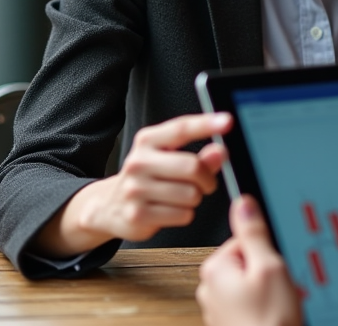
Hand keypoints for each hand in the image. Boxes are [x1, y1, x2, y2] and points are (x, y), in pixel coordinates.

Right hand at [35, 113, 231, 255]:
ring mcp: (135, 189)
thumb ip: (200, 155)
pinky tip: (170, 210)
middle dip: (207, 178)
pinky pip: (183, 215)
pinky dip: (185, 214)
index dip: (206, 124)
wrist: (110, 206)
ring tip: (180, 197)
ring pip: (191, 194)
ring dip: (195, 198)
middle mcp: (138, 162)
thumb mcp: (170, 160)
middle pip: (192, 167)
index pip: (180, 129)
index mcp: (147, 141)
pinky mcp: (137, 215)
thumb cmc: (150, 177)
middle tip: (204, 183)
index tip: (227, 121)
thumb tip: (221, 151)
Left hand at [197, 196, 300, 325]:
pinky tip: (272, 316)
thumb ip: (254, 232)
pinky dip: (263, 307)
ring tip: (277, 306)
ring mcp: (219, 308)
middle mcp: (210, 287)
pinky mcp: (230, 322)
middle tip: (278, 289)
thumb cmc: (268, 322)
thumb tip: (243, 203)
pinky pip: (250, 303)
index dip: (266, 252)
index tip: (274, 267)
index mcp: (215, 268)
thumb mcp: (269, 267)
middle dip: (268, 272)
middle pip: (248, 261)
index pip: (244, 240)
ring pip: (251, 284)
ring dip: (268, 291)